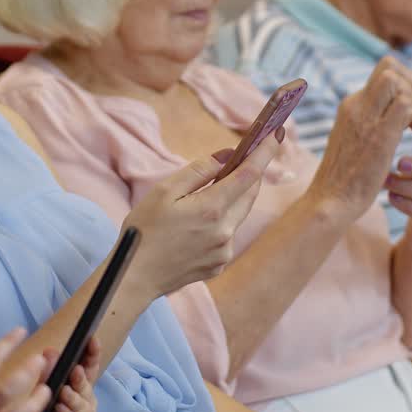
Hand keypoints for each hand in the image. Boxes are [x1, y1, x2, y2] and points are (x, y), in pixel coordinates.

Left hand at [30, 337, 100, 411]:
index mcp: (79, 386)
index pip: (89, 367)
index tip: (93, 339)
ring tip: (64, 392)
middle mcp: (86, 400)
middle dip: (81, 378)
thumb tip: (50, 350)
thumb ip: (48, 373)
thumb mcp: (42, 392)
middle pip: (86, 385)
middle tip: (75, 370)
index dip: (92, 353)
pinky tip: (60, 410)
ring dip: (73, 398)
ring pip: (82, 405)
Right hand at [121, 131, 279, 298]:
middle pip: (249, 194)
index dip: (265, 152)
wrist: (135, 276)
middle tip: (244, 157)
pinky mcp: (219, 264)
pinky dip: (220, 223)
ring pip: (239, 215)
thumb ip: (198, 171)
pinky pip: (227, 236)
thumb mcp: (164, 191)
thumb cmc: (144, 230)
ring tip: (208, 194)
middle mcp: (225, 231)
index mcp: (212, 208)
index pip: (250, 174)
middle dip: (250, 174)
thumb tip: (226, 156)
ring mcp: (224, 251)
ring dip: (232, 200)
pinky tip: (196, 227)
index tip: (276, 135)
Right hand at [310, 56, 411, 214]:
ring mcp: (365, 118)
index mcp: (351, 106)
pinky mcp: (378, 135)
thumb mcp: (356, 141)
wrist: (330, 201)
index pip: (383, 72)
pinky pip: (406, 105)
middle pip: (389, 67)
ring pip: (395, 80)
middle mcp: (355, 105)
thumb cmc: (345, 179)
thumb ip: (372, 122)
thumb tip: (398, 113)